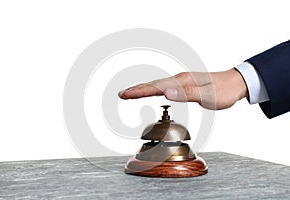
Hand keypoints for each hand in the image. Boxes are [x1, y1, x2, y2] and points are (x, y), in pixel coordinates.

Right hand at [118, 68, 247, 109]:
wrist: (236, 83)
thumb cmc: (224, 90)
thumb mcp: (208, 95)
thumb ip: (187, 94)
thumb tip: (167, 93)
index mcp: (182, 82)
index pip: (156, 87)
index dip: (139, 91)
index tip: (125, 94)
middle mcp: (179, 80)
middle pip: (153, 85)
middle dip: (136, 90)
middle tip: (122, 94)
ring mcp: (181, 81)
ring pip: (157, 85)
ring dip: (142, 89)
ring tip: (130, 93)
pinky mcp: (184, 85)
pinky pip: (164, 87)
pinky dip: (153, 90)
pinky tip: (152, 92)